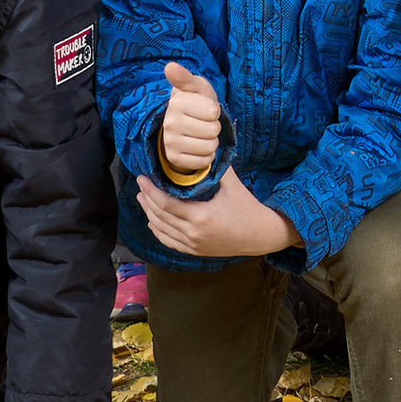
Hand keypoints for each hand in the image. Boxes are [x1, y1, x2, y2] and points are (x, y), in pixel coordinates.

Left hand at [135, 165, 295, 257]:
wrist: (260, 235)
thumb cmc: (247, 208)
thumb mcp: (233, 185)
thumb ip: (217, 168)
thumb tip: (206, 150)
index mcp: (200, 216)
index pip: (166, 204)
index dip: (151, 191)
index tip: (142, 179)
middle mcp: (193, 233)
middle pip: (160, 217)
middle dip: (147, 200)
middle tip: (140, 186)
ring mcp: (192, 244)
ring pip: (162, 230)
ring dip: (149, 215)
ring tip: (143, 200)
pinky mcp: (194, 251)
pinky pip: (169, 242)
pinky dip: (158, 231)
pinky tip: (153, 223)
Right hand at [158, 60, 222, 176]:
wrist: (186, 124)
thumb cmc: (197, 101)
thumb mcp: (197, 86)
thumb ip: (186, 77)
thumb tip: (170, 66)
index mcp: (176, 102)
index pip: (213, 111)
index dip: (214, 110)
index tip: (205, 108)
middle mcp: (169, 123)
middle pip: (213, 130)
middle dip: (214, 127)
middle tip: (204, 122)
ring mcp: (170, 142)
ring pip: (209, 147)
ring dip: (212, 142)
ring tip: (202, 134)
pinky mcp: (174, 158)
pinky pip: (203, 161)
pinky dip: (206, 156)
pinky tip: (198, 147)